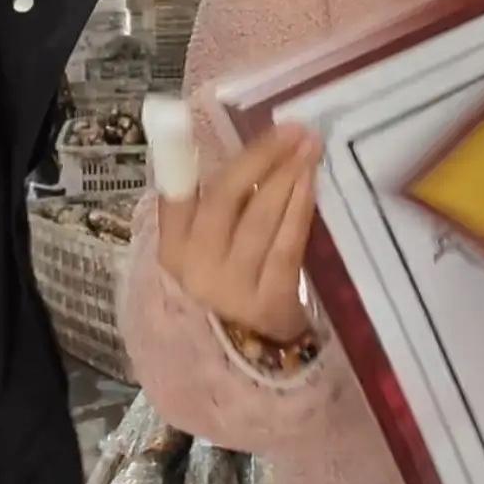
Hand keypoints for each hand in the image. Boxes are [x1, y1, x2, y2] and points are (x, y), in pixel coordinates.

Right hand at [157, 124, 320, 344]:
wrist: (248, 366)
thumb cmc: (228, 293)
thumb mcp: (204, 256)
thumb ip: (207, 211)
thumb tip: (239, 150)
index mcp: (172, 250)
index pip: (175, 195)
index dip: (182, 155)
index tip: (199, 117)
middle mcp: (196, 268)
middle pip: (226, 198)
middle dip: (260, 157)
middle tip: (291, 128)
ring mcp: (232, 287)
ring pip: (260, 218)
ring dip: (287, 176)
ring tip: (308, 147)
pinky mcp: (269, 303)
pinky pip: (287, 246)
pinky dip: (300, 210)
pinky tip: (311, 184)